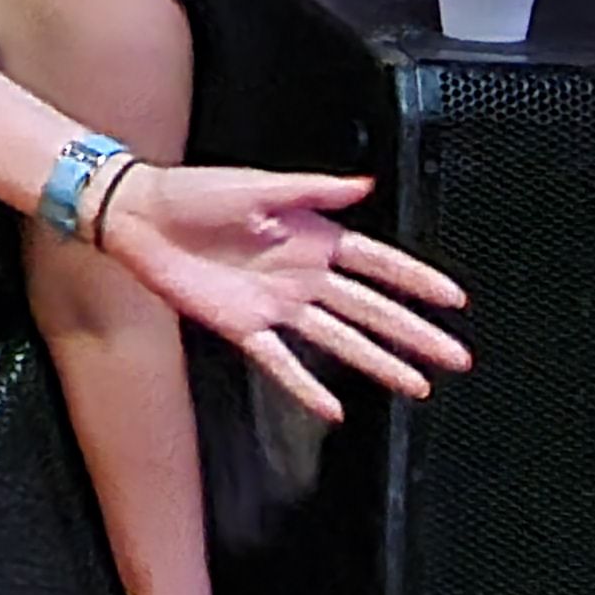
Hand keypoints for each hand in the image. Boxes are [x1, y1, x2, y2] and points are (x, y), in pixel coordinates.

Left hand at [106, 165, 472, 420]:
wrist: (139, 215)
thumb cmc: (193, 191)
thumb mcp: (257, 185)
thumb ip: (311, 190)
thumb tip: (364, 184)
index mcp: (311, 237)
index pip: (378, 263)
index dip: (415, 282)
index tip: (454, 300)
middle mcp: (302, 275)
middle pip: (371, 310)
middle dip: (414, 332)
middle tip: (455, 357)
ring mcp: (275, 304)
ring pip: (339, 340)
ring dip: (378, 362)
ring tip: (418, 387)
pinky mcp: (242, 325)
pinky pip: (281, 362)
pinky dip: (307, 387)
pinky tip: (335, 409)